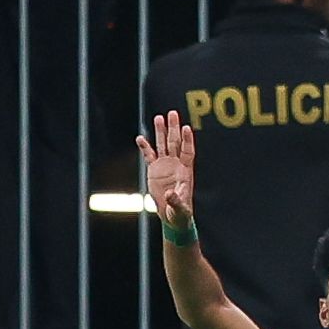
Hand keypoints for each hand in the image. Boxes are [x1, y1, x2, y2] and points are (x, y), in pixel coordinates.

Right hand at [138, 110, 198, 226]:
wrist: (172, 215)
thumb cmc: (180, 213)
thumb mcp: (180, 208)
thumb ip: (176, 200)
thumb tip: (171, 193)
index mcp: (185, 172)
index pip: (188, 151)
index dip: (187, 140)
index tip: (186, 127)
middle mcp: (176, 165)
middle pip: (175, 143)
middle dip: (173, 128)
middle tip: (172, 113)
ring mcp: (165, 166)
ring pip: (162, 145)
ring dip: (160, 132)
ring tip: (158, 117)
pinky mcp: (154, 170)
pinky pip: (149, 155)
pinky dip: (145, 147)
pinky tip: (140, 137)